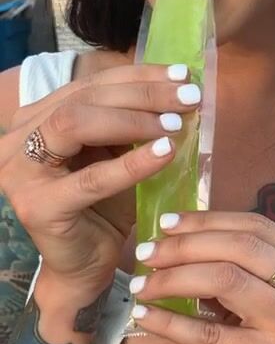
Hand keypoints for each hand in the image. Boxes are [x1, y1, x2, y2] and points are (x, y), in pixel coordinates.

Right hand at [0, 63, 199, 289]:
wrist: (83, 268)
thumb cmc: (101, 212)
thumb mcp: (114, 158)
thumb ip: (129, 126)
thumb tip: (177, 90)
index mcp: (36, 120)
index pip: (89, 84)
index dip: (137, 76)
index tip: (181, 74)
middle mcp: (19, 140)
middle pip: (83, 98)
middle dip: (141, 94)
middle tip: (186, 97)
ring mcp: (22, 172)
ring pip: (76, 124)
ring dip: (133, 120)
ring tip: (176, 125)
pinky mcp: (39, 206)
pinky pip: (91, 179)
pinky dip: (132, 164)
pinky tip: (165, 152)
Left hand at [128, 211, 274, 343]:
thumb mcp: (274, 299)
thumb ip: (244, 269)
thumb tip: (179, 240)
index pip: (256, 227)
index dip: (207, 221)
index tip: (166, 224)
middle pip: (239, 248)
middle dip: (185, 247)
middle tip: (146, 254)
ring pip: (225, 280)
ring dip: (173, 279)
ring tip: (142, 285)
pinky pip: (209, 332)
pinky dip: (170, 322)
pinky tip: (144, 317)